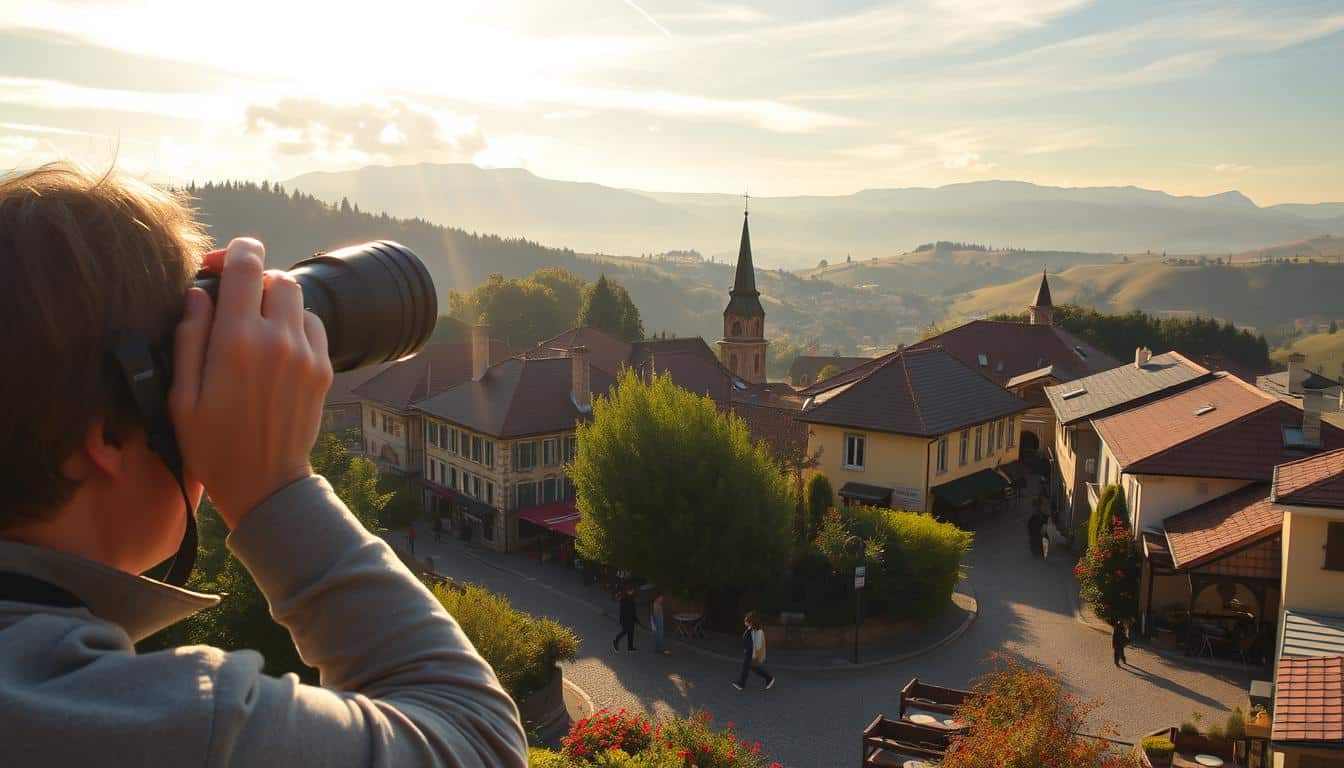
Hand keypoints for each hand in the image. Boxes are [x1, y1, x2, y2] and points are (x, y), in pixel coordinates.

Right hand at [169, 237, 332, 526]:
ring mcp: (307, 355)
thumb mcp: (181, 394)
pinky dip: (296, 323)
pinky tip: (276, 346)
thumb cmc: (212, 444)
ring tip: (254, 325)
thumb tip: (200, 293)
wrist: (265, 483)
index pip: (247, 266)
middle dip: (255, 279)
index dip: (234, 251)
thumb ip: (190, 336)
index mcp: (237, 342)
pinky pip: (314, 325)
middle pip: (278, 277)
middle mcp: (278, 341)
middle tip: (235, 298)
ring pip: (299, 299)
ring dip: (277, 301)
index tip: (220, 262)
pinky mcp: (324, 369)